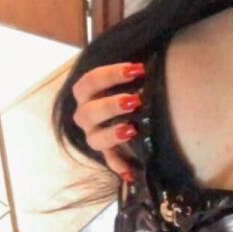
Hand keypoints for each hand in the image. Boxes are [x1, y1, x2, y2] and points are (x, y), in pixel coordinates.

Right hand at [71, 62, 145, 180]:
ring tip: (132, 129)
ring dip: (112, 134)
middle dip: (110, 105)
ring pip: (94, 139)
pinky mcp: (108, 153)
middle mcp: (86, 115)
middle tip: (134, 101)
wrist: (129, 110)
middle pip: (88, 112)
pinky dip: (120, 167)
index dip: (111, 74)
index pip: (90, 81)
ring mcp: (95, 136)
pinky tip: (131, 173)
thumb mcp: (126, 76)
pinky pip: (110, 162)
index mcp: (88, 93)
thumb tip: (146, 58)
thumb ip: (130, 67)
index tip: (138, 69)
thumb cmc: (128, 86)